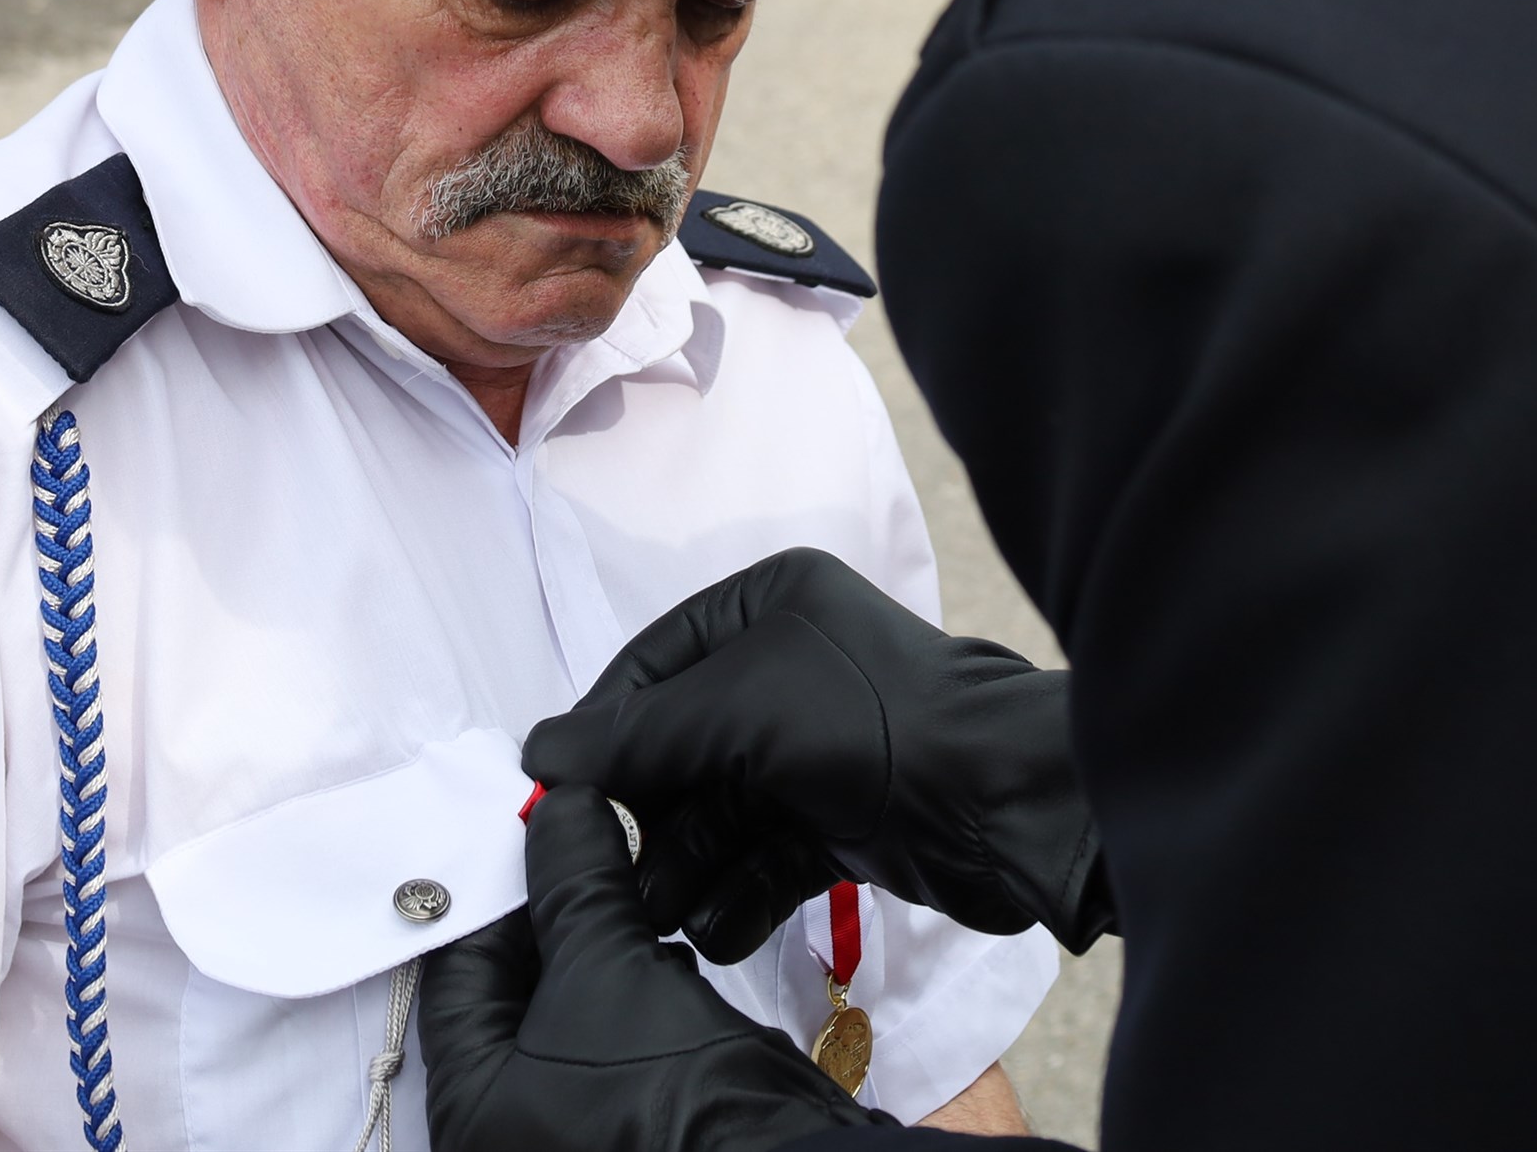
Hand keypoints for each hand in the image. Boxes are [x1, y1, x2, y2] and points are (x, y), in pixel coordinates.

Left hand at [419, 788, 859, 1151]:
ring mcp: (568, 1130)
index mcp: (470, 1111)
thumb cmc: (673, 1088)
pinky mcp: (628, 1124)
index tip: (541, 826)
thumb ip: (573, 883)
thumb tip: (558, 804)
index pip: (458, 972)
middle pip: (509, 991)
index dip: (500, 889)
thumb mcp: (611, 972)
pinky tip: (661, 952)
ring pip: (563, 1012)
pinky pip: (606, 1041)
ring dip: (596, 944)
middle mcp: (505, 1129)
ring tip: (630, 883)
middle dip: (553, 913)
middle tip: (588, 840)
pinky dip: (627, 989)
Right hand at [520, 549, 1111, 966]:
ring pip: (722, 811)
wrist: (999, 801)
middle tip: (607, 874)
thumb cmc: (865, 724)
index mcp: (767, 608)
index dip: (603, 732)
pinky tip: (715, 929)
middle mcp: (790, 670)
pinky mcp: (844, 819)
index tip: (555, 798)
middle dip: (647, 816)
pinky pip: (767, 856)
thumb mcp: (736, 712)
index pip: (652, 667)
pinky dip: (739, 893)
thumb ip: (635, 736)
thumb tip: (536, 752)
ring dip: (685, 865)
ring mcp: (818, 748)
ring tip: (656, 913)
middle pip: (683, 748)